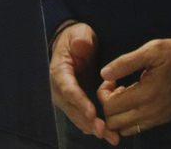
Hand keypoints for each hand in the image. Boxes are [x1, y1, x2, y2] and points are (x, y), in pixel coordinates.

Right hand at [51, 22, 118, 143]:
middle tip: (104, 131)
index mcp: (59, 72)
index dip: (80, 102)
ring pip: (78, 118)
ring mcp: (66, 99)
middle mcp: (59, 89)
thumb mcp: (79, 33)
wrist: (73, 45)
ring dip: (94, 129)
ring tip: (111, 137)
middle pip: (73, 109)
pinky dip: (94, 127)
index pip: (68, 90)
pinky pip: (83, 118)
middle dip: (88, 122)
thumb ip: (81, 39)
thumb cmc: (76, 38)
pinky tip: (109, 134)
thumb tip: (81, 45)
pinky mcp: (75, 103)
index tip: (92, 113)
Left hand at [96, 37, 170, 137]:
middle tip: (116, 87)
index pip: (109, 106)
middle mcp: (150, 112)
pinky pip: (138, 129)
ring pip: (125, 130)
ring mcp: (157, 119)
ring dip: (118, 115)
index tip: (112, 78)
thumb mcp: (152, 50)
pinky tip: (135, 101)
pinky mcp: (163, 120)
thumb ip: (126, 62)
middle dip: (108, 105)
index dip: (104, 92)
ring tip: (125, 95)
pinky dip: (130, 120)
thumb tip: (104, 73)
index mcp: (145, 94)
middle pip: (113, 122)